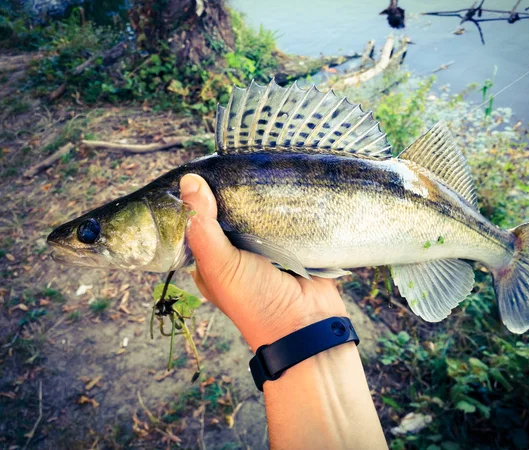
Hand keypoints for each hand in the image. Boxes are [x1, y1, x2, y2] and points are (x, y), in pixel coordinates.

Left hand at [180, 174, 347, 350]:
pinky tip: (283, 179)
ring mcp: (265, 247)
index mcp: (211, 260)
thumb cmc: (256, 301)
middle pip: (228, 212)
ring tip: (259, 162)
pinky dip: (285, 202)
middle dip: (231, 190)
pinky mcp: (292, 243)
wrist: (308, 323)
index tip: (202, 166)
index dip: (197, 197)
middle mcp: (235, 252)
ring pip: (257, 212)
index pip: (197, 221)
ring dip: (259, 194)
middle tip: (236, 160)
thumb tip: (189, 182)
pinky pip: (285, 215)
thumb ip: (202, 226)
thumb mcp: (220, 265)